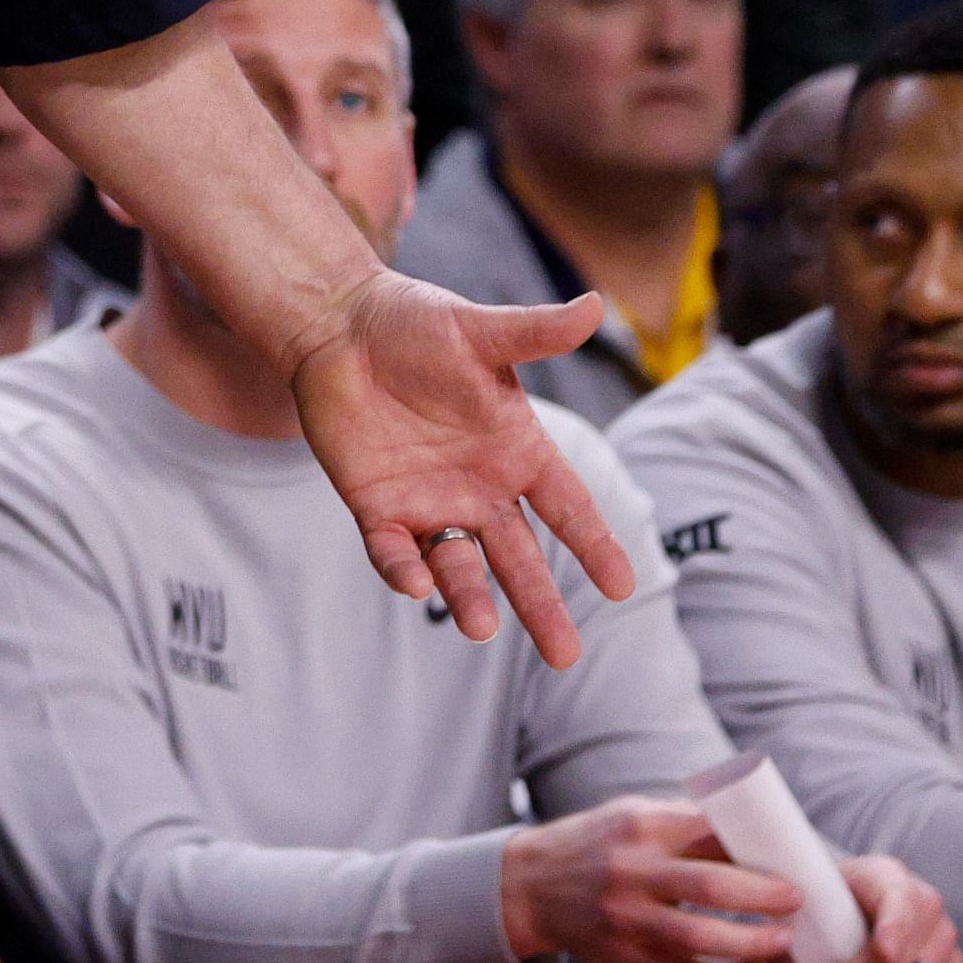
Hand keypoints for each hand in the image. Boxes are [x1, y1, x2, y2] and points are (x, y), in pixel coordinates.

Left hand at [283, 267, 634, 664]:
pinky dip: (403, 567)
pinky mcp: (377, 505)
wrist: (339, 325)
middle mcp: (480, 488)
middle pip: (521, 557)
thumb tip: (597, 304)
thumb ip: (536, 331)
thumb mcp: (480, 329)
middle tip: (567, 658)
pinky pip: (393, 549)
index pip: (569, 508)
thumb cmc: (416, 323)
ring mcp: (429, 501)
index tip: (624, 587)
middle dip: (542, 604)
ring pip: (458, 564)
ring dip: (469, 597)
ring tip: (481, 628)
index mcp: (517, 450)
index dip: (595, 544)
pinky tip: (415, 583)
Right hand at [496, 798, 801, 962]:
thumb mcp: (629, 816)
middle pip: (710, 887)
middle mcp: (630, 870)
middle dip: (764, 898)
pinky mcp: (624, 954)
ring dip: (750, 944)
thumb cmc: (595, 844)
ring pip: (699, 938)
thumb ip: (682, 824)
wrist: (530, 885)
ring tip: (782, 943)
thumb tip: (753, 831)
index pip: (707, 834)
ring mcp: (625, 916)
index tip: (790, 862)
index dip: (756, 850)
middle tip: (796, 902)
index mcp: (638, 827)